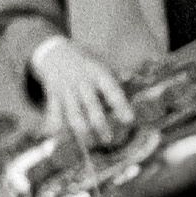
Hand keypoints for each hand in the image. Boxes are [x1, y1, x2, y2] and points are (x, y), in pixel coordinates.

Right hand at [31, 38, 132, 152]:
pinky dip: (54, 125)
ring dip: (82, 131)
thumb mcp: (102, 64)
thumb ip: (120, 77)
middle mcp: (81, 82)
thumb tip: (142, 82)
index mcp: (97, 73)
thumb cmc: (86, 63)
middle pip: (91, 106)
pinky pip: (54, 112)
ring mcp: (66, 89)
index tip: (129, 120)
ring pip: (73, 114)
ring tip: (90, 144)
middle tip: (108, 139)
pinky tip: (58, 137)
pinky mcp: (53, 95)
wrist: (52, 52)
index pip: (111, 90)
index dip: (120, 105)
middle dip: (100, 125)